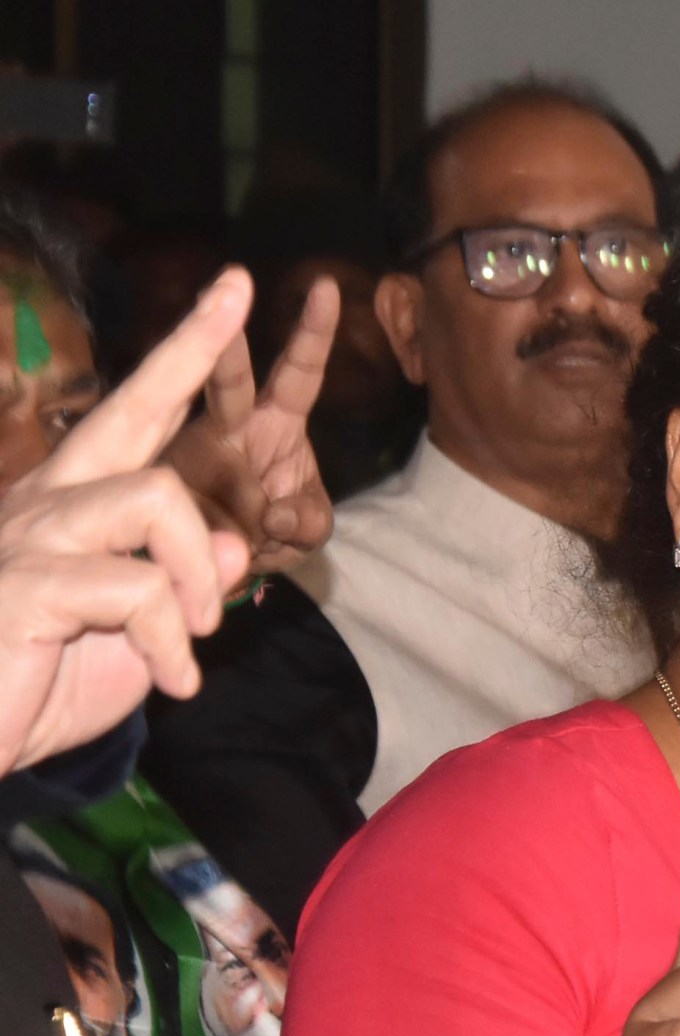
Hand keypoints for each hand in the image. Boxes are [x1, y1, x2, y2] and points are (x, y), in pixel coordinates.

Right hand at [0, 272, 254, 772]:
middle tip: (237, 288)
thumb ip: (184, 587)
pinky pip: (142, 591)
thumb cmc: (42, 687)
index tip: (231, 290)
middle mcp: (44, 502)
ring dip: (201, 574)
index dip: (184, 354)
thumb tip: (228, 543)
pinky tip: (170, 682)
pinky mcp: (25, 585)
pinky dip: (176, 643)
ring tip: (198, 635)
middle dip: (190, 347)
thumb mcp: (140, 636)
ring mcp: (29, 537)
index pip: (135, 417)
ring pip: (157, 499)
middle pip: (130, 411)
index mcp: (72, 505)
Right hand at [160, 275, 336, 571]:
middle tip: (222, 311)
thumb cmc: (273, 532)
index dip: (314, 332)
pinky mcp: (159, 484)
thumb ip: (306, 523)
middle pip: (228, 381)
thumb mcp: (305, 531)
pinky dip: (200, 537)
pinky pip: (177, 504)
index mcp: (278, 423)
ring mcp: (189, 450)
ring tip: (248, 535)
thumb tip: (274, 516)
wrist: (221, 568)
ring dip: (222, 495)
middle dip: (223, 348)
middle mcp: (229, 425)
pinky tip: (210, 554)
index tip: (327, 287)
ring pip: (195, 447)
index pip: (302, 372)